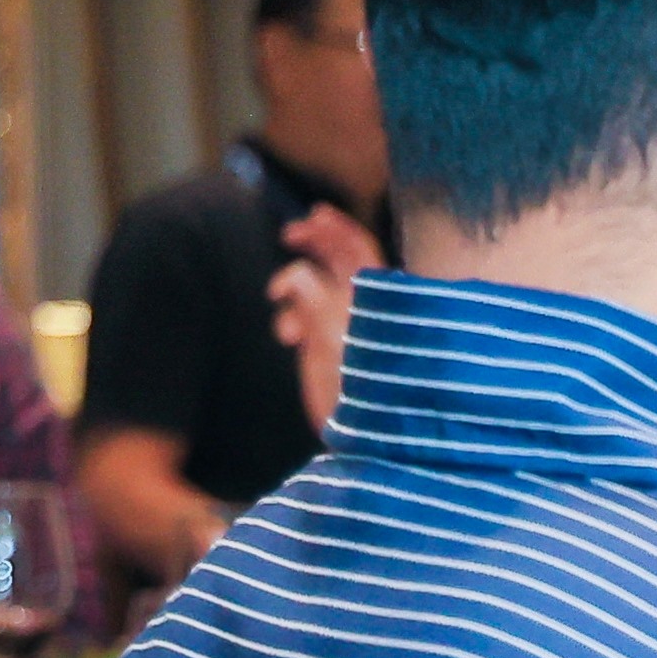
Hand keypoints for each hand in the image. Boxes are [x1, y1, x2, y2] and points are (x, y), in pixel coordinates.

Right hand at [271, 204, 379, 430]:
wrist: (365, 445)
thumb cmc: (361, 402)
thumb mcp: (336, 353)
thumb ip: (317, 310)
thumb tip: (297, 272)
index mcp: (378, 305)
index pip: (361, 253)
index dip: (338, 229)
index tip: (314, 212)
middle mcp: (365, 310)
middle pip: (341, 261)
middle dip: (315, 244)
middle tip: (289, 234)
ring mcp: (348, 325)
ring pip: (319, 286)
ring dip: (294, 286)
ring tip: (278, 304)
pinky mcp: (331, 344)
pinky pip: (308, 314)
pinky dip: (293, 315)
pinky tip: (285, 335)